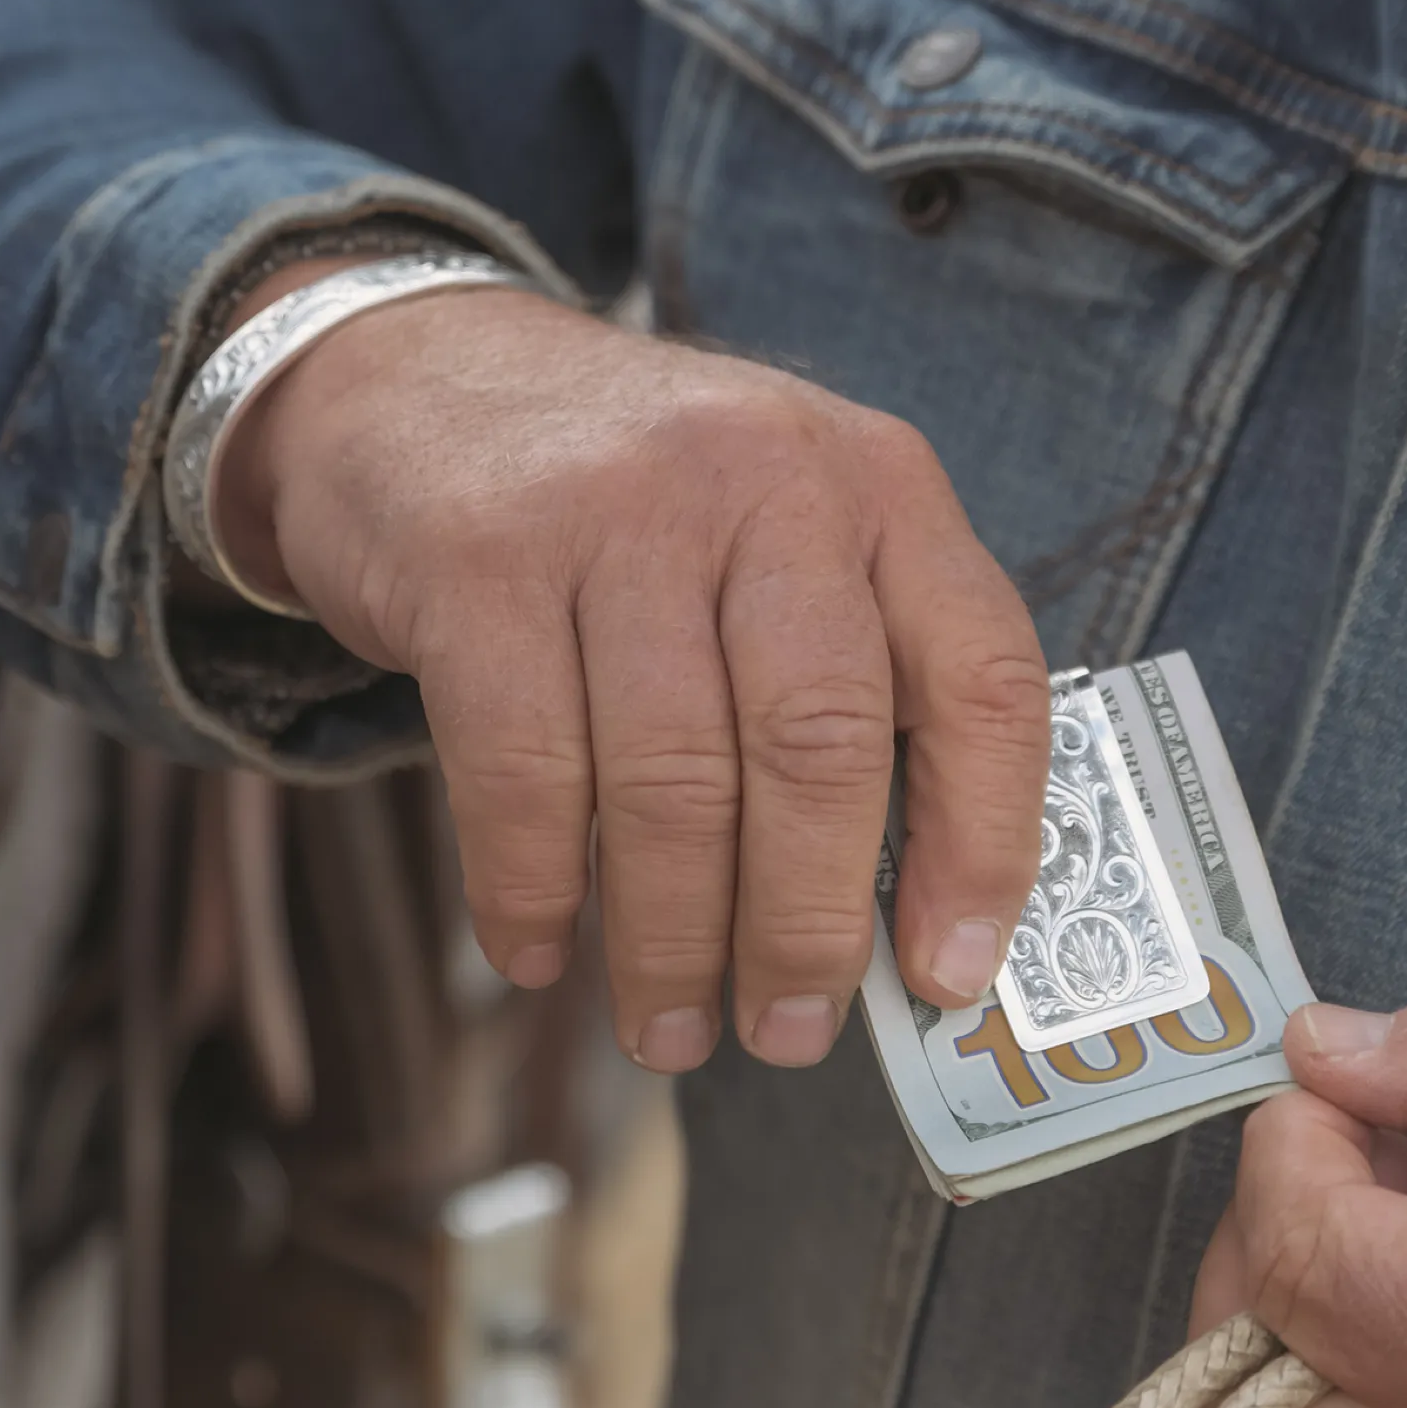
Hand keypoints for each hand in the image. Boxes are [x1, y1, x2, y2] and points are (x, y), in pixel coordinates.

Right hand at [215, 281, 1049, 1072]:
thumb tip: (903, 927)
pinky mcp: (479, 558)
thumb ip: (856, 685)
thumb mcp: (783, 537)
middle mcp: (762, 478)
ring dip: (672, 942)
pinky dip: (533, 893)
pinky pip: (522, 773)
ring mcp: (615, 510)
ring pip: (671, 780)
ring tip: (669, 1028)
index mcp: (878, 484)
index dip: (984, 846)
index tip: (950, 978)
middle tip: (788, 1032)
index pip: (982, 676)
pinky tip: (540, 950)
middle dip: (808, 926)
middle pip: (820, 745)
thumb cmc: (639, 508)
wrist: (422, 375)